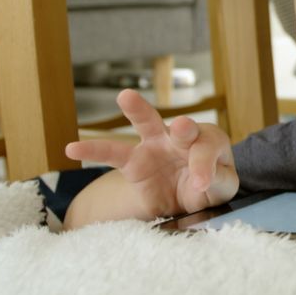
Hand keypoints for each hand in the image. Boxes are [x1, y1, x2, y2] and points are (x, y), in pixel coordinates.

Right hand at [65, 89, 237, 218]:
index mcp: (210, 142)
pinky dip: (94, 150)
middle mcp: (184, 138)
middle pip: (185, 129)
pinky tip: (72, 148)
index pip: (209, 149)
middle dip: (184, 129)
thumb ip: (218, 181)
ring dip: (138, 110)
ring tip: (126, 97)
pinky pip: (113, 154)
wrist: (186, 198)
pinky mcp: (134, 160)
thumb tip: (203, 181)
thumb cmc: (210, 185)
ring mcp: (157, 144)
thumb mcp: (223, 187)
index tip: (201, 185)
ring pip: (148, 124)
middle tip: (183, 127)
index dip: (205, 167)